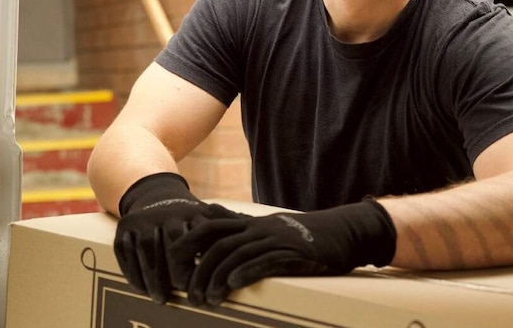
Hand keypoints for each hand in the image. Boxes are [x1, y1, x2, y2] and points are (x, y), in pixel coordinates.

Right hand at [114, 173, 236, 303]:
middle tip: (184, 293)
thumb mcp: (209, 218)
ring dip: (153, 277)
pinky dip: (133, 272)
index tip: (204, 284)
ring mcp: (145, 219)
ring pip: (148, 249)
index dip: (200, 264)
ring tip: (161, 298)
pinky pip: (126, 251)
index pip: (199, 239)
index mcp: (193, 213)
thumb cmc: (189, 218)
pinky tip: (142, 289)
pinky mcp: (125, 226)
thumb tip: (256, 246)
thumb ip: (228, 231)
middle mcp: (169, 214)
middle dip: (177, 272)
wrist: (155, 195)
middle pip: (172, 245)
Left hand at [167, 200, 396, 305]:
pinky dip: (246, 272)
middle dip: (198, 269)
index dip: (187, 243)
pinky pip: (265, 261)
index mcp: (251, 224)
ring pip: (237, 254)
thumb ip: (237, 223)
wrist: (342, 232)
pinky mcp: (292, 253)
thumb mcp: (267, 226)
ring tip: (207, 299)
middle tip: (189, 293)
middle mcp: (259, 228)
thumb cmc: (302, 234)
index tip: (171, 264)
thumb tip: (207, 213)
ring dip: (217, 277)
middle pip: (217, 243)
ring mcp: (275, 239)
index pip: (210, 227)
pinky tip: (233, 285)